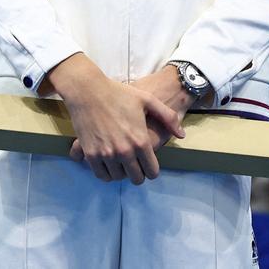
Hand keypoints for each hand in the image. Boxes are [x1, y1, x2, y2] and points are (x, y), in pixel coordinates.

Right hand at [55, 57, 185, 183]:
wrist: (87, 90)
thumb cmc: (118, 93)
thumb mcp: (147, 100)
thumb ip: (168, 117)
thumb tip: (181, 135)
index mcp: (140, 141)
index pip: (152, 172)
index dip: (152, 169)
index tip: (147, 162)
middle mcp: (124, 152)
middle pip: (136, 179)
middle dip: (137, 172)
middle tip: (134, 162)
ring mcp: (106, 154)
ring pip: (118, 178)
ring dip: (121, 172)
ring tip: (120, 161)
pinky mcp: (90, 154)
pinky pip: (101, 175)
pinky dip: (106, 172)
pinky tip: (107, 162)